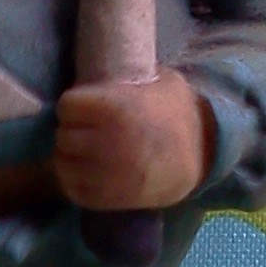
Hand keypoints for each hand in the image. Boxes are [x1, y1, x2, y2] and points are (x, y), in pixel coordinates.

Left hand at [54, 69, 213, 211]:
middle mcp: (107, 142)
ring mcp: (107, 174)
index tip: (82, 108)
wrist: (202, 156)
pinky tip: (86, 171)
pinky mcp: (109, 198)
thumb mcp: (157, 80)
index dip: (73, 106)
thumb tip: (95, 68)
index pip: (67, 106)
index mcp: (115, 108)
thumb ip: (124, 77)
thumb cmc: (176, 112)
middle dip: (71, 131)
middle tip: (84, 130)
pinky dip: (74, 181)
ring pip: (63, 164)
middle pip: (64, 135)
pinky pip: (74, 190)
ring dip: (69, 157)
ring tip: (82, 151)